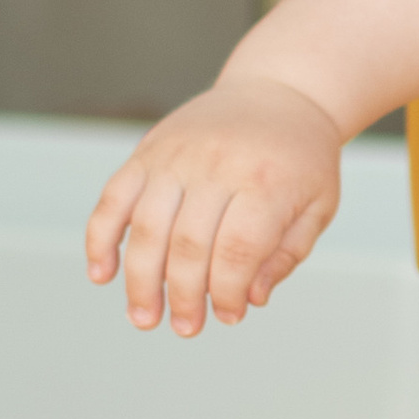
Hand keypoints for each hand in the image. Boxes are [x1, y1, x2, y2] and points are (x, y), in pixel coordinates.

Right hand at [85, 80, 344, 336]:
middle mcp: (215, 165)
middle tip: (186, 328)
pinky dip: (101, 239)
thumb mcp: (317, 205)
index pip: (236, 252)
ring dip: (140, 281)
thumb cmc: (300, 158)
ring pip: (145, 227)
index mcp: (265, 181)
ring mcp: (176, 155)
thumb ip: (287, 254)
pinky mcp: (148, 151)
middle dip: (184, 297)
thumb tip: (250, 298)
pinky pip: (113, 198)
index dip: (228, 293)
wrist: (278, 90)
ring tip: (144, 317)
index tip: (229, 316)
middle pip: (187, 246)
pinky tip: (102, 274)